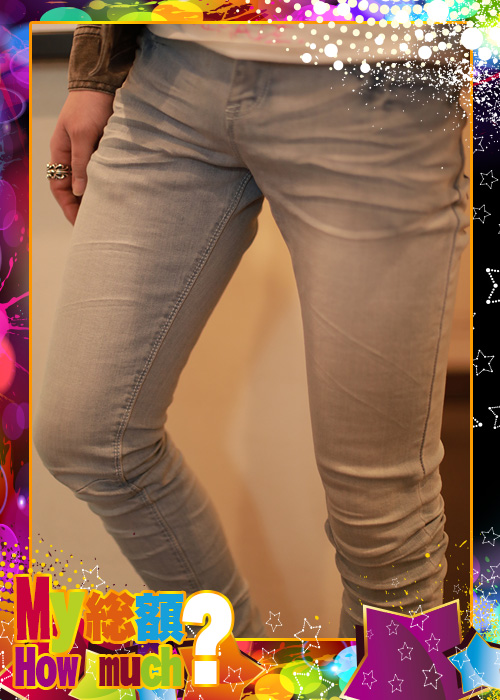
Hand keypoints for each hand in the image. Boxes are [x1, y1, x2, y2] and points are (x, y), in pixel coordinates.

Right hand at [49, 90, 114, 224]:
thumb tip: (80, 192)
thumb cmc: (90, 105)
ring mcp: (88, 152)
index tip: (80, 224)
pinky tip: (120, 194)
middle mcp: (73, 155)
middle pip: (75, 189)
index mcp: (61, 152)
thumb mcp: (83, 134)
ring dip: (98, 196)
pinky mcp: (104, 148)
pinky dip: (109, 183)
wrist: (104, 81)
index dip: (69, 207)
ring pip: (90, 181)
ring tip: (111, 214)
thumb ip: (82, 163)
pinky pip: (104, 171)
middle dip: (84, 207)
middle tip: (98, 225)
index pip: (60, 188)